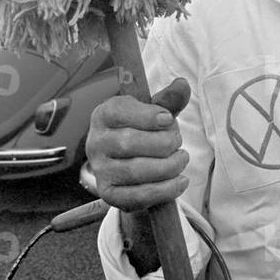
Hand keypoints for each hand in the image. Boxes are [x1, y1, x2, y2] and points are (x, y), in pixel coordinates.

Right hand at [86, 77, 191, 211]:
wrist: (131, 164)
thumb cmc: (144, 131)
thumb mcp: (154, 112)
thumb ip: (169, 99)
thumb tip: (182, 84)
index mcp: (104, 115)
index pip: (120, 111)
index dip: (147, 116)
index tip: (169, 120)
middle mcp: (96, 142)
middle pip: (130, 142)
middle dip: (163, 143)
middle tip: (178, 142)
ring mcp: (100, 170)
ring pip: (136, 171)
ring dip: (168, 166)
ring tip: (181, 160)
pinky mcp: (109, 194)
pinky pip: (137, 196)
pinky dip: (164, 190)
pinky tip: (180, 181)